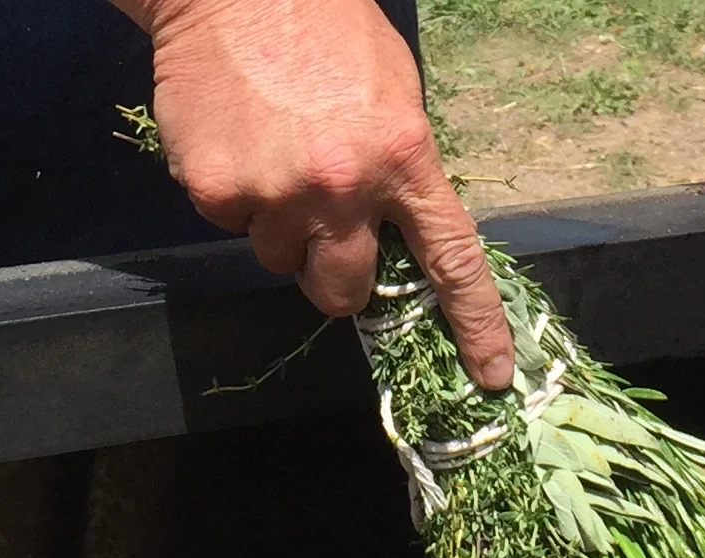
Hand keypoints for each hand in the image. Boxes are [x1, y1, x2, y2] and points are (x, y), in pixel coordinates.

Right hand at [111, 0, 513, 389]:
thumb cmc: (323, 25)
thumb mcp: (392, 90)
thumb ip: (399, 166)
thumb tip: (395, 229)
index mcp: (404, 157)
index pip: (452, 259)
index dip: (475, 323)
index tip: (489, 374)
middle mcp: (343, 187)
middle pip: (344, 291)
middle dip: (333, 274)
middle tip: (320, 227)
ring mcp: (275, 194)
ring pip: (279, 258)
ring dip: (277, 224)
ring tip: (273, 152)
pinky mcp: (215, 190)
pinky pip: (230, 222)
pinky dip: (232, 192)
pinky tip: (237, 138)